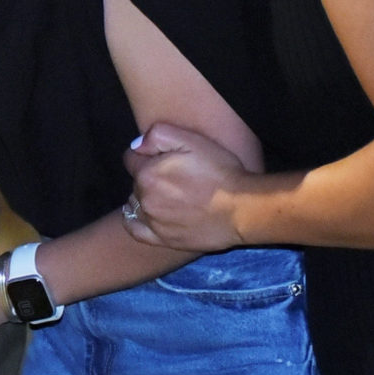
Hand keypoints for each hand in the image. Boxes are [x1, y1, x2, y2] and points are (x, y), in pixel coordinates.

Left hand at [124, 123, 251, 251]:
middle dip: (148, 176)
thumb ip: (157, 135)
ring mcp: (153, 221)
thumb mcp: (192, 140)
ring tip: (165, 195)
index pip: (131, 159)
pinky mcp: (164, 239)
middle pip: (136, 182)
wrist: (242, 208)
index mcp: (147, 173)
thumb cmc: (220, 171)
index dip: (147, 155)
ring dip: (145, 197)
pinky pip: (136, 230)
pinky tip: (141, 214)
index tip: (163, 158)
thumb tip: (137, 145)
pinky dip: (134, 220)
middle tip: (172, 177)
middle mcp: (145, 199)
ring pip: (136, 203)